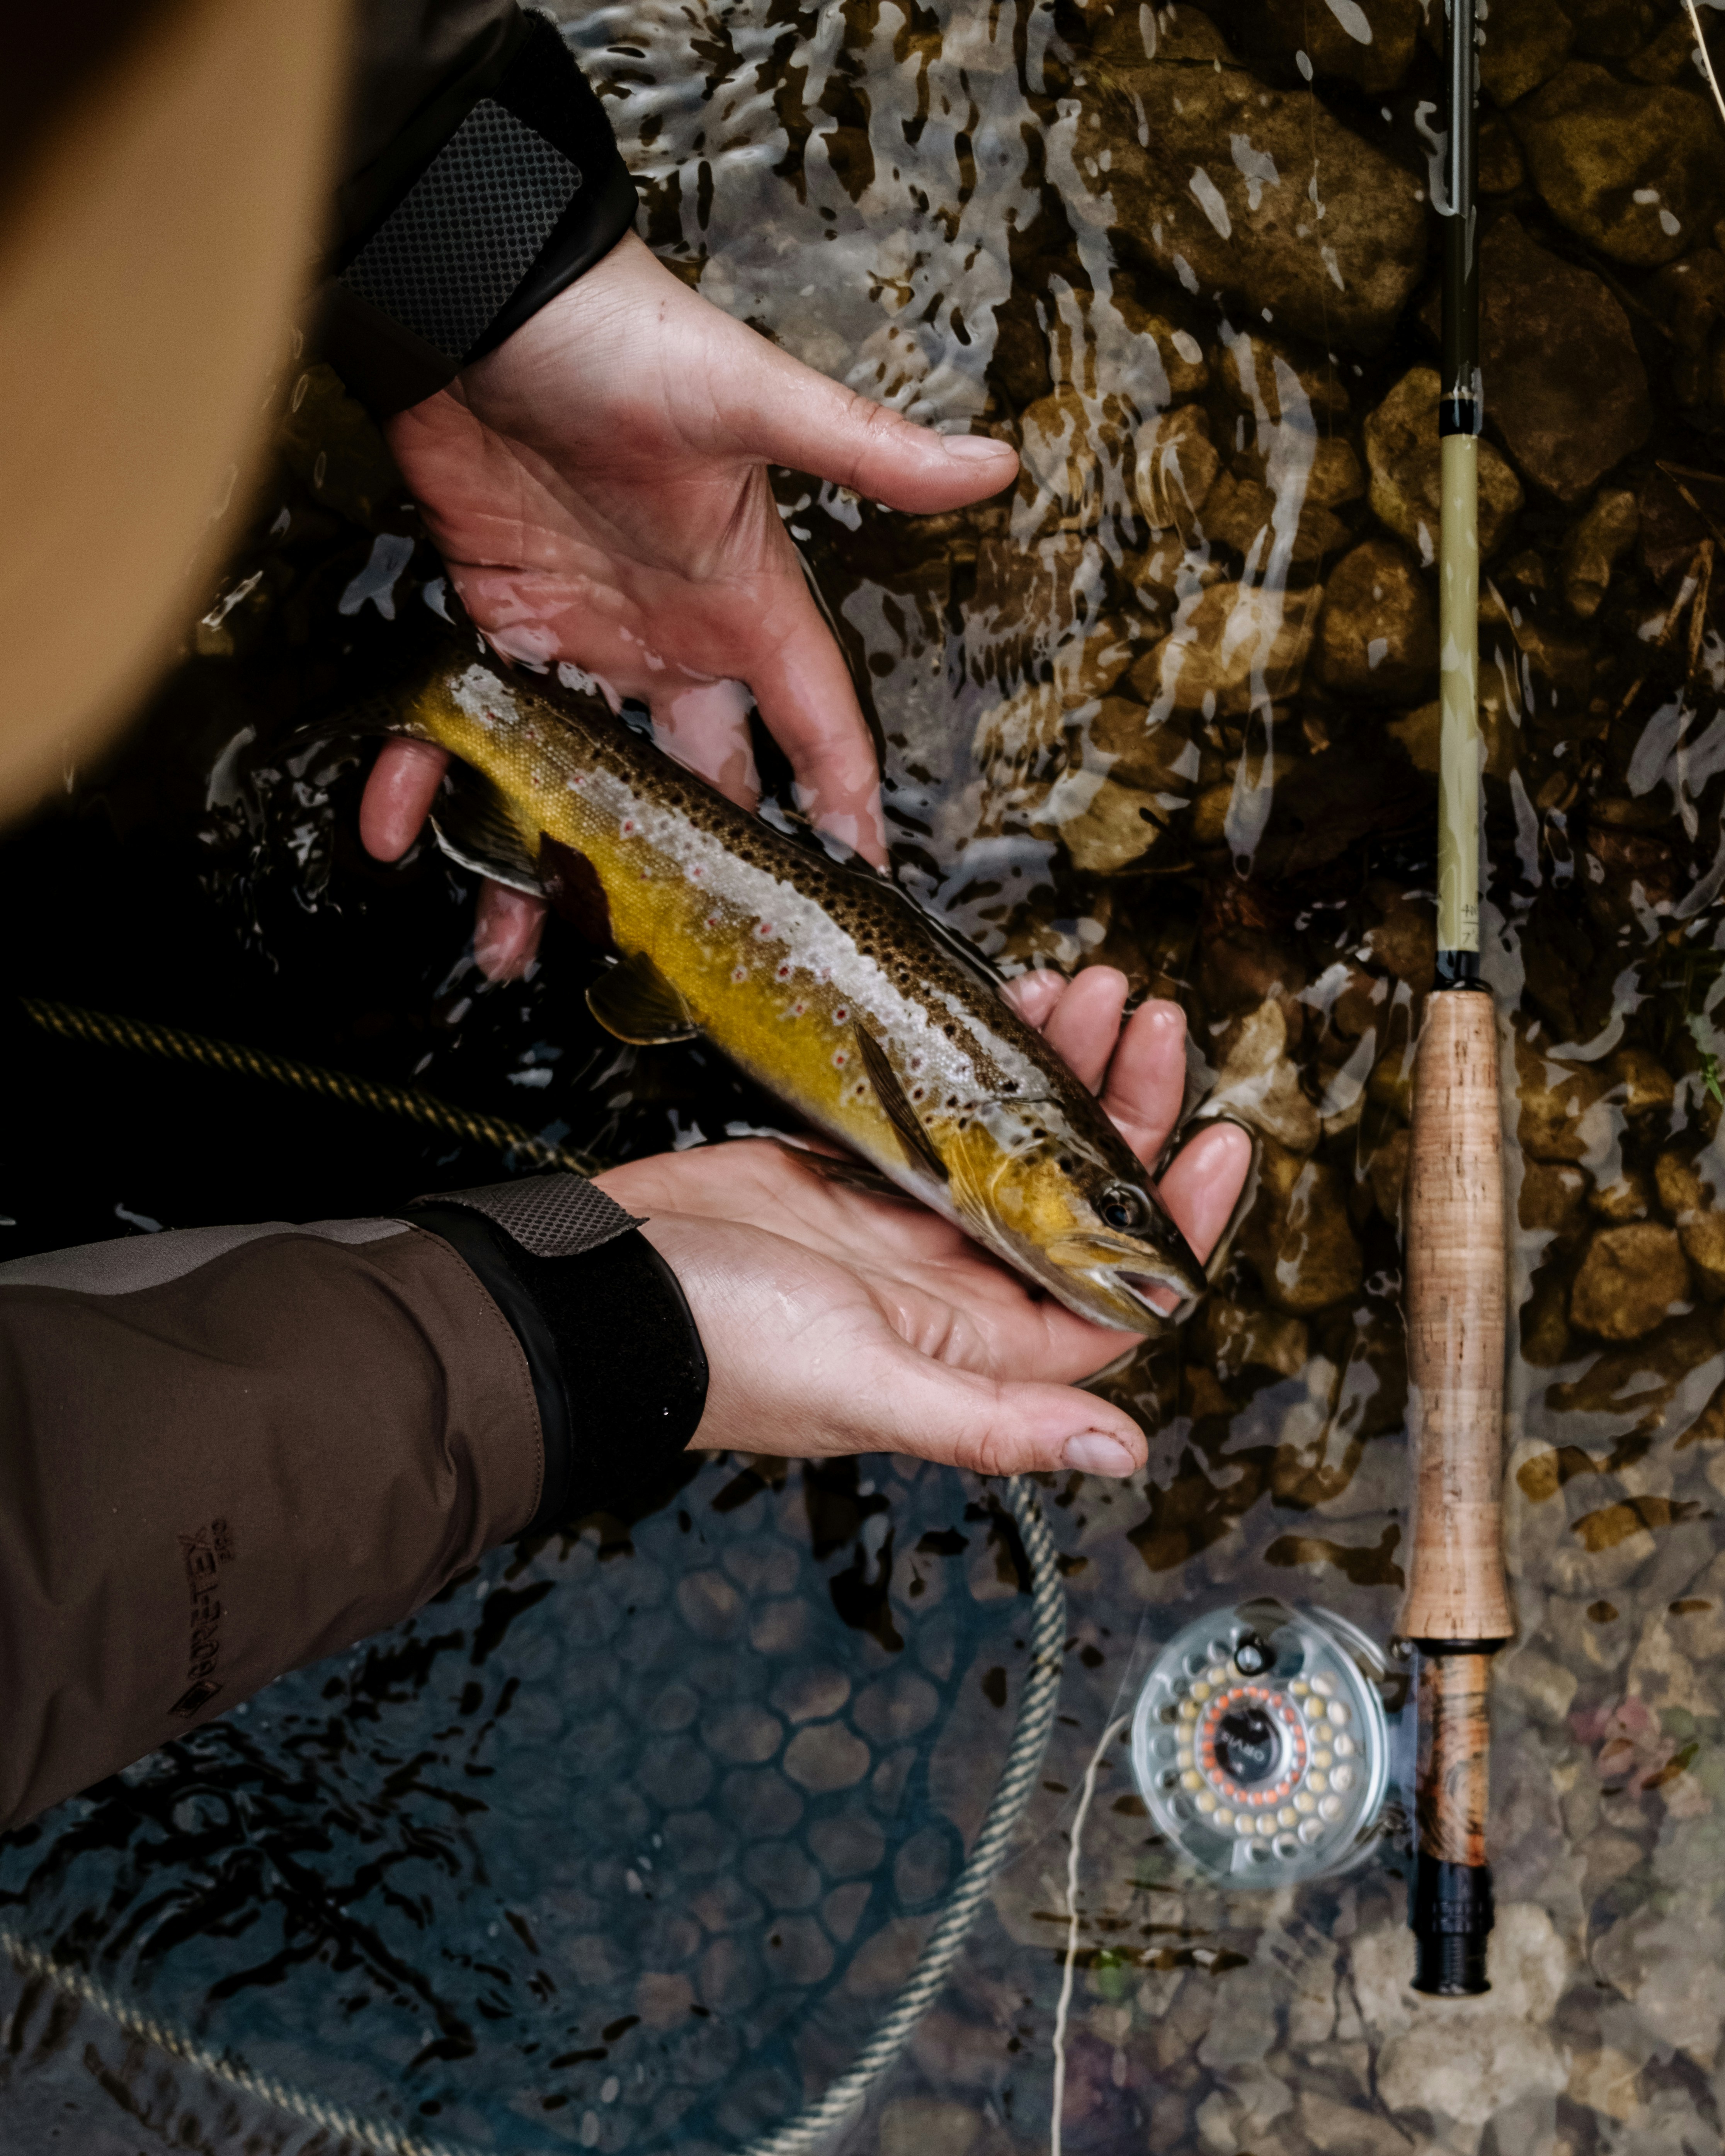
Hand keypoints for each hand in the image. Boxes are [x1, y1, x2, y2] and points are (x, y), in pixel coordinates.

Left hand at [360, 232, 1018, 978]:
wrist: (481, 291)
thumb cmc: (625, 337)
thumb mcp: (752, 398)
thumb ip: (864, 450)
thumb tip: (995, 465)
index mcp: (742, 603)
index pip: (814, 725)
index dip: (841, 805)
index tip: (856, 888)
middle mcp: (668, 639)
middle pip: (695, 782)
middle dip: (687, 871)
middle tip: (672, 957)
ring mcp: (581, 639)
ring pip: (576, 778)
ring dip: (542, 860)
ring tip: (510, 947)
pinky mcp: (495, 622)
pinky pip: (466, 723)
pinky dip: (427, 776)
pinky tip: (397, 827)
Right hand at [594, 969, 1251, 1478]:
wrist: (604, 1287)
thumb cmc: (722, 1348)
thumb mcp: (867, 1385)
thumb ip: (996, 1422)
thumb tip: (1120, 1455)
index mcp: (979, 1350)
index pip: (1117, 1292)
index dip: (1177, 1223)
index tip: (1221, 1140)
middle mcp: (957, 1288)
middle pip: (1080, 1198)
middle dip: (1128, 1110)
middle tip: (1153, 1020)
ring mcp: (908, 1221)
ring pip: (1021, 1141)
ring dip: (1064, 1068)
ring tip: (1093, 989)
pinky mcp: (859, 1167)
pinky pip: (950, 1107)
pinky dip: (985, 1059)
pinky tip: (1013, 1005)